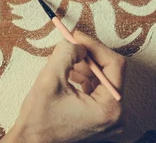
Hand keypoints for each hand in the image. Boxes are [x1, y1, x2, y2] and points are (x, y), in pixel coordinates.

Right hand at [2, 31, 125, 142]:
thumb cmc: (39, 119)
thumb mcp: (50, 79)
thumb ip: (66, 53)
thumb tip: (77, 43)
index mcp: (110, 109)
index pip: (115, 65)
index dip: (95, 46)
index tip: (77, 36)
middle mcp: (117, 116)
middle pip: (110, 72)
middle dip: (88, 56)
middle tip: (69, 44)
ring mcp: (110, 119)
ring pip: (103, 79)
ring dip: (84, 66)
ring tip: (64, 63)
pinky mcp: (101, 118)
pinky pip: (98, 89)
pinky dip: (84, 77)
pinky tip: (68, 75)